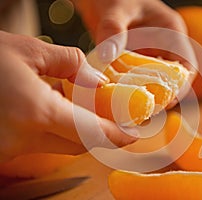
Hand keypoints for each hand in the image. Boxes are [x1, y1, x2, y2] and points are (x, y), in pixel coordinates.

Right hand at [0, 31, 137, 161]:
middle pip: (80, 145)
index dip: (117, 137)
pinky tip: (47, 109)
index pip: (92, 135)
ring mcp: (10, 151)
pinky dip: (51, 131)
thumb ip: (70, 63)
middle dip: (99, 133)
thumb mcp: (27, 50)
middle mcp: (24, 140)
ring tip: (79, 106)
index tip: (134, 135)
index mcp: (36, 113)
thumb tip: (96, 80)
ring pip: (59, 146)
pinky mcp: (1, 153)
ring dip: (74, 130)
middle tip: (112, 117)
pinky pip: (38, 145)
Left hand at [73, 0, 197, 105]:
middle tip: (145, 111)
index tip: (169, 101)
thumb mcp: (117, 9)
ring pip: (153, 81)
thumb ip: (114, 29)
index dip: (182, 85)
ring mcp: (148, 55)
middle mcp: (163, 46)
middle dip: (161, 96)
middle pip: (170, 78)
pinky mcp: (133, 60)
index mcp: (171, 32)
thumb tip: (106, 56)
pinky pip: (135, 78)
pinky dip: (128, 89)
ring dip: (144, 95)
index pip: (186, 64)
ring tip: (131, 109)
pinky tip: (117, 97)